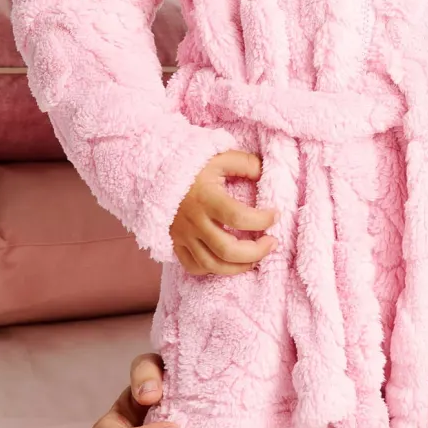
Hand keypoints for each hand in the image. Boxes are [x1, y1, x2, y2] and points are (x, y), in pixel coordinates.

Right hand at [170, 151, 277, 276]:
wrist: (152, 173)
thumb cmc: (190, 165)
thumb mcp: (218, 157)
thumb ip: (245, 163)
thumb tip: (265, 173)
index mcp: (205, 198)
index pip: (237, 217)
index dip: (261, 220)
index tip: (275, 215)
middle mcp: (193, 221)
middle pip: (227, 250)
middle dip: (256, 252)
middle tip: (272, 243)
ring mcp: (182, 236)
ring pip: (212, 265)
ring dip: (239, 267)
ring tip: (256, 258)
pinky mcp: (175, 243)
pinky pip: (193, 267)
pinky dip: (213, 270)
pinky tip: (229, 261)